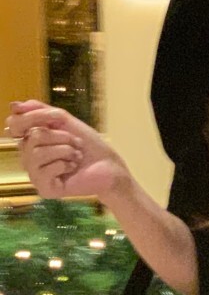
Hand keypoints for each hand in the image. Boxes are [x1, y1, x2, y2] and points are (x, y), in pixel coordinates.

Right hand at [3, 100, 129, 201]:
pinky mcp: (44, 189)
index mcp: (31, 140)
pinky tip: (72, 168)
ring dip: (64, 150)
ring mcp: (35, 174)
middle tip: (76, 143)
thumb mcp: (63, 120)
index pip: (15, 124)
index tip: (57, 116)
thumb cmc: (88, 145)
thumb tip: (13, 106)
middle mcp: (28, 157)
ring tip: (77, 156)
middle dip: (60, 136)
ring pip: (37, 153)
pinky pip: (44, 170)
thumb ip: (38, 110)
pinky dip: (63, 165)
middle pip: (31, 137)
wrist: (109, 167)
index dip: (34, 117)